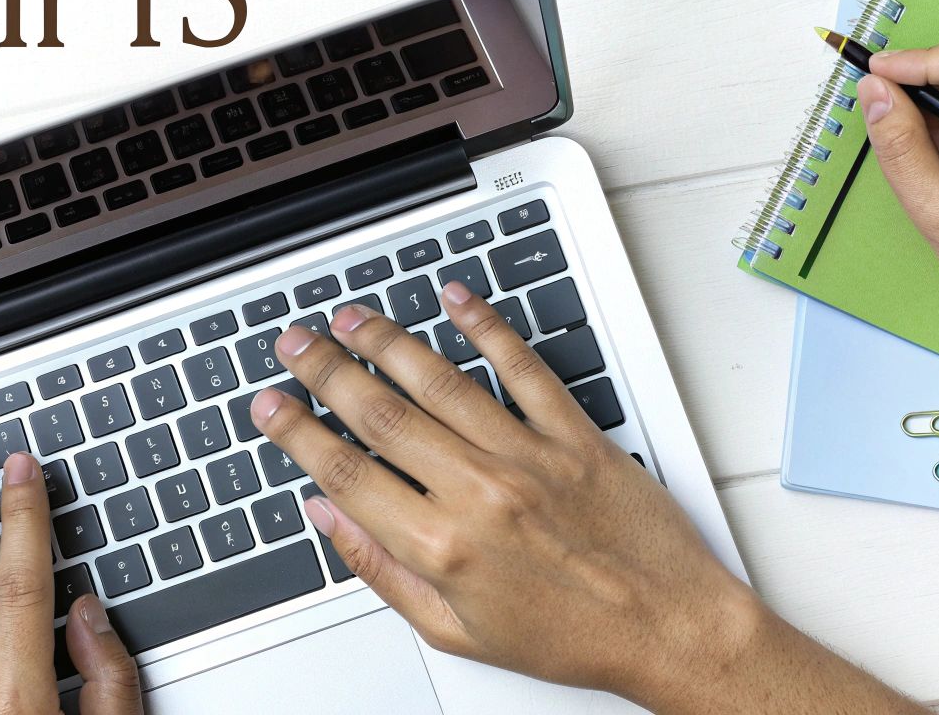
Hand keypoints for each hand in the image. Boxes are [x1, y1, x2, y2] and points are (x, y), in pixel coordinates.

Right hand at [250, 285, 766, 710]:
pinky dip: (486, 327)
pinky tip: (456, 301)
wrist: (668, 628)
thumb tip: (330, 520)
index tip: (270, 406)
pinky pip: (522, 367)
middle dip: (327, 371)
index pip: (345, 474)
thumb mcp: (457, 631)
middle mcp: (480, 492)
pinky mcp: (575, 435)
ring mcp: (529, 456)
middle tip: (294, 343)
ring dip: (387, 341)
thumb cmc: (571, 638)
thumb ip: (384, 572)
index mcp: (443, 547)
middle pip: (382, 413)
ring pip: (441, 381)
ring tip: (351, 318)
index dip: (298, 433)